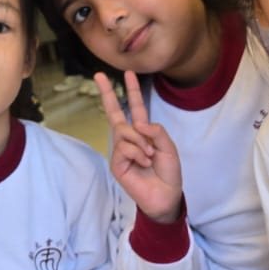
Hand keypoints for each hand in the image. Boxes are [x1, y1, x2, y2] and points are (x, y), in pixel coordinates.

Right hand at [97, 71, 183, 223]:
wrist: (166, 196)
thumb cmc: (168, 173)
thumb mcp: (169, 148)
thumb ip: (156, 132)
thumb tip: (138, 124)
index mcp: (143, 133)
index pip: (136, 108)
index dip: (133, 91)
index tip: (129, 73)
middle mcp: (129, 139)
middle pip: (115, 113)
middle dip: (107, 93)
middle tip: (99, 75)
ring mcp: (121, 151)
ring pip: (124, 131)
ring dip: (140, 142)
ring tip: (149, 156)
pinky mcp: (117, 163)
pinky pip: (124, 148)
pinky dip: (137, 153)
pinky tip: (143, 163)